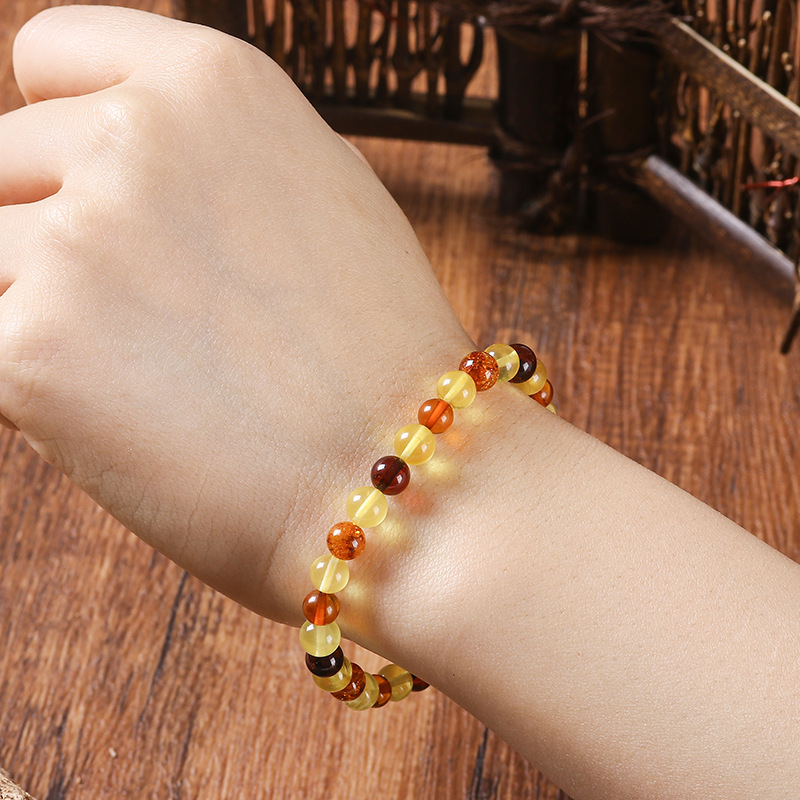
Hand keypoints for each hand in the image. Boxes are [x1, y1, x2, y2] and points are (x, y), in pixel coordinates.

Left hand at [0, 5, 470, 622]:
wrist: (398, 475)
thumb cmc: (372, 353)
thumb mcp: (322, 196)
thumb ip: (211, 153)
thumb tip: (112, 148)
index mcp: (212, 85)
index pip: (51, 54)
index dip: (59, 127)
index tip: (84, 186)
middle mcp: (135, 138)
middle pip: (4, 163)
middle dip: (53, 232)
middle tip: (148, 316)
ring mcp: (77, 243)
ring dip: (46, 313)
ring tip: (152, 375)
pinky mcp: (31, 353)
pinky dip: (36, 387)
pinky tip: (128, 419)